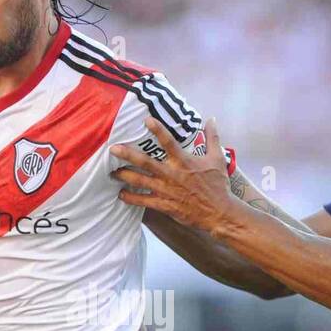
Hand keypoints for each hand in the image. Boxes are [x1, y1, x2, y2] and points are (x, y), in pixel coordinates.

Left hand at [110, 116, 236, 233]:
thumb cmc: (218, 185)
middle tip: (113, 149)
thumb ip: (212, 138)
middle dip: (128, 155)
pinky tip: (121, 194)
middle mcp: (172, 174)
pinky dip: (131, 198)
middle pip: (146, 162)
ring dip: (125, 176)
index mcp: (184, 161)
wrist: (219, 212)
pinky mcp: (165, 205)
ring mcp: (167, 190)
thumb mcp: (218, 158)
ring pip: (141, 181)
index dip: (158, 130)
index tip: (146, 120)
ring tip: (112, 173)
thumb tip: (212, 119)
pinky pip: (144, 201)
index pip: (169, 142)